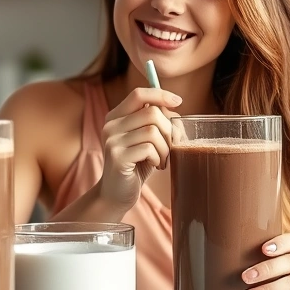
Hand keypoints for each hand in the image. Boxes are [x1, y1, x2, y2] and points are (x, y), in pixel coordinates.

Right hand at [97, 87, 180, 212]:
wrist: (116, 195)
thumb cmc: (136, 166)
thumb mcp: (146, 140)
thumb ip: (155, 122)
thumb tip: (175, 108)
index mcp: (116, 117)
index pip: (139, 94)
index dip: (161, 94)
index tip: (179, 102)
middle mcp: (110, 126)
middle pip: (152, 112)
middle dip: (169, 130)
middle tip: (170, 147)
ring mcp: (112, 141)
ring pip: (153, 131)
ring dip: (165, 147)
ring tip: (162, 159)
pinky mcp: (117, 157)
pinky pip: (149, 148)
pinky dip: (159, 158)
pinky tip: (155, 165)